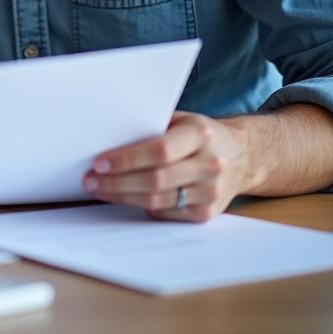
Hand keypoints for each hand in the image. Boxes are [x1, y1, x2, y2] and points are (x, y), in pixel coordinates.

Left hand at [82, 111, 253, 222]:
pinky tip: (124, 198)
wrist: (242, 156)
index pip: (159, 150)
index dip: (127, 159)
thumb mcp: (181, 119)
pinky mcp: (207, 213)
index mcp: (200, 135)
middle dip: (117, 182)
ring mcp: (211, 192)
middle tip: (91, 179)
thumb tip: (107, 136)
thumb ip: (151, 126)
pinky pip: (167, 214)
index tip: (100, 162)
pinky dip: (142, 207)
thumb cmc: (199, 134)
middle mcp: (210, 165)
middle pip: (156, 179)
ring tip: (99, 189)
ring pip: (158, 201)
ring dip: (123, 196)